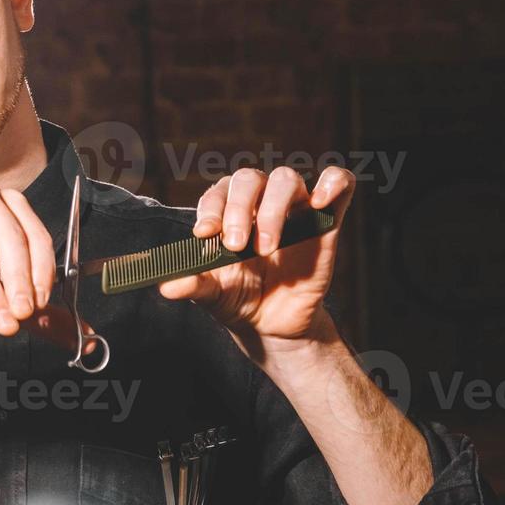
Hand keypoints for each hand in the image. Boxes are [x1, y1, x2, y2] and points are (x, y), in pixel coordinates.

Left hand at [159, 165, 354, 349]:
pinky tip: (319, 201)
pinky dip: (332, 183)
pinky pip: (338, 183)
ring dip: (274, 209)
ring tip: (266, 247)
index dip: (211, 208)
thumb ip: (193, 286)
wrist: (274, 324)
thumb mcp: (213, 295)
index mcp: (227, 212)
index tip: (205, 234)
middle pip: (249, 179)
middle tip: (236, 246)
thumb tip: (166, 287)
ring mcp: (294, 208)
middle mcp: (259, 203)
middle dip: (240, 208)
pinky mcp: (327, 219)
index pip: (218, 193)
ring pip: (286, 179)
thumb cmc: (239, 299)